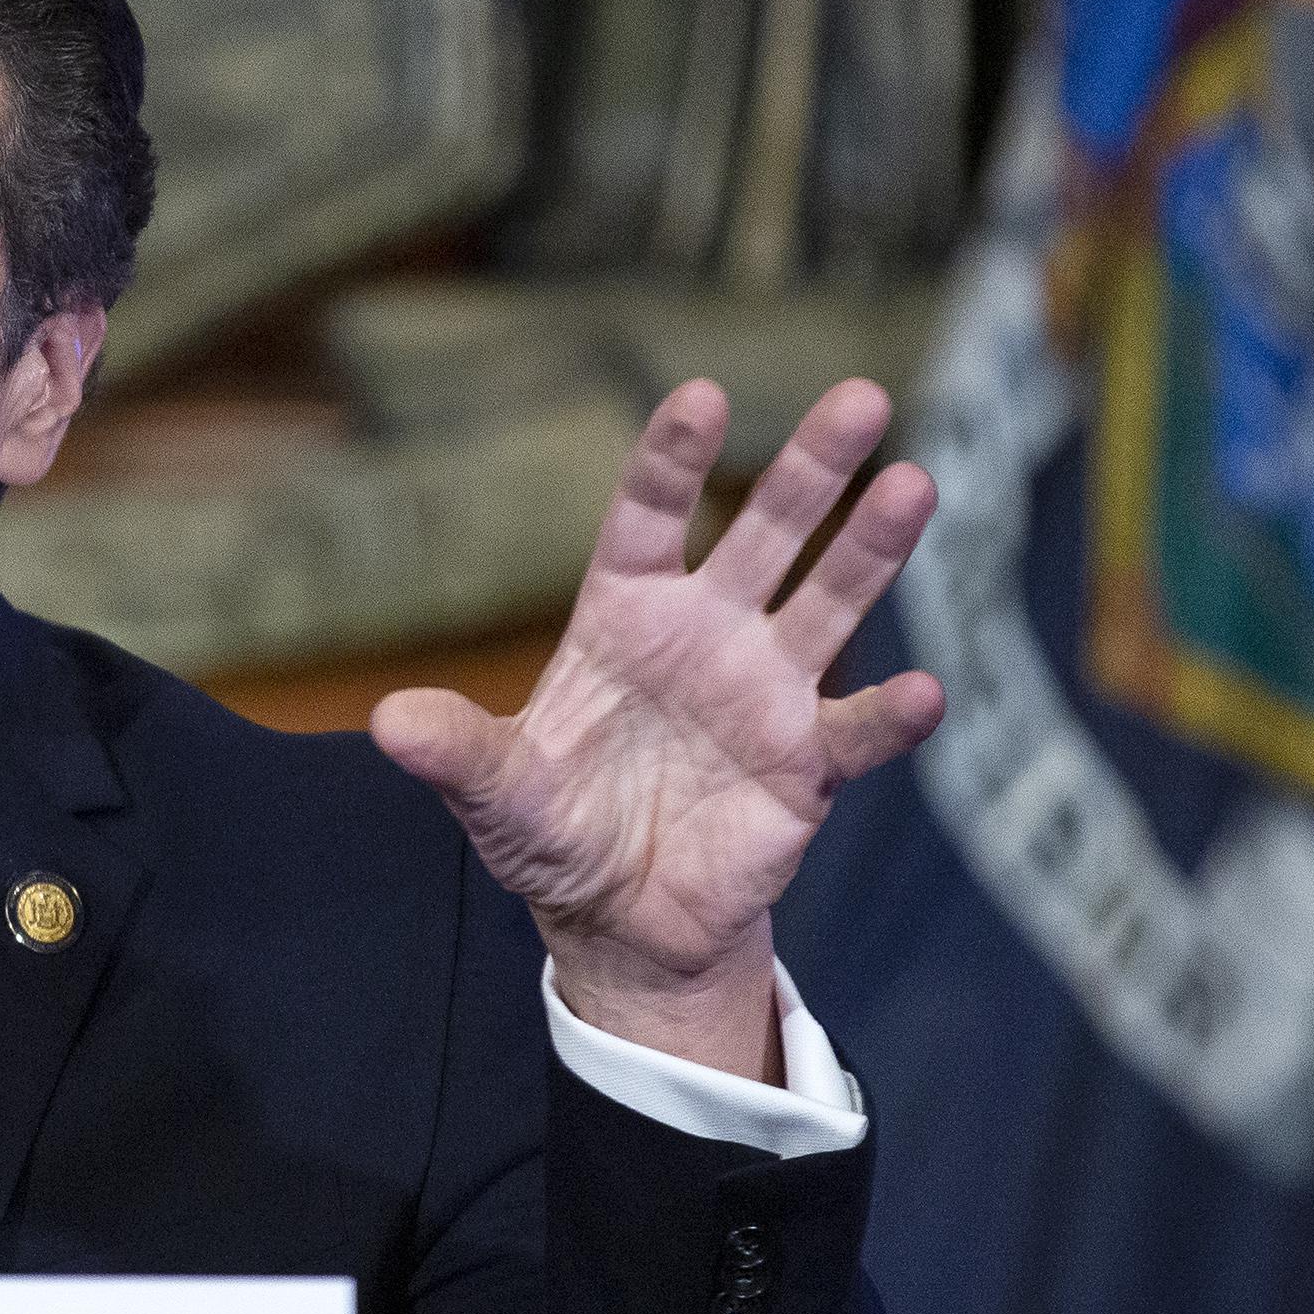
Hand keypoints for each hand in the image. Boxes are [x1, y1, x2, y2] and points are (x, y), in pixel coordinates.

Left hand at [370, 378, 941, 1080]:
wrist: (620, 917)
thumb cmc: (553, 829)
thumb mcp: (494, 794)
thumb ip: (457, 753)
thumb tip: (389, 721)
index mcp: (624, 616)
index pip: (648, 517)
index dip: (674, 459)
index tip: (703, 396)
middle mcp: (707, 634)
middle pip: (765, 533)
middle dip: (812, 467)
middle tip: (862, 396)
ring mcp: (765, 693)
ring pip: (829, 602)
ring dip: (870, 548)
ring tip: (914, 485)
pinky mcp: (805, 766)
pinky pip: (856, 731)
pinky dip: (890, 715)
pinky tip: (924, 693)